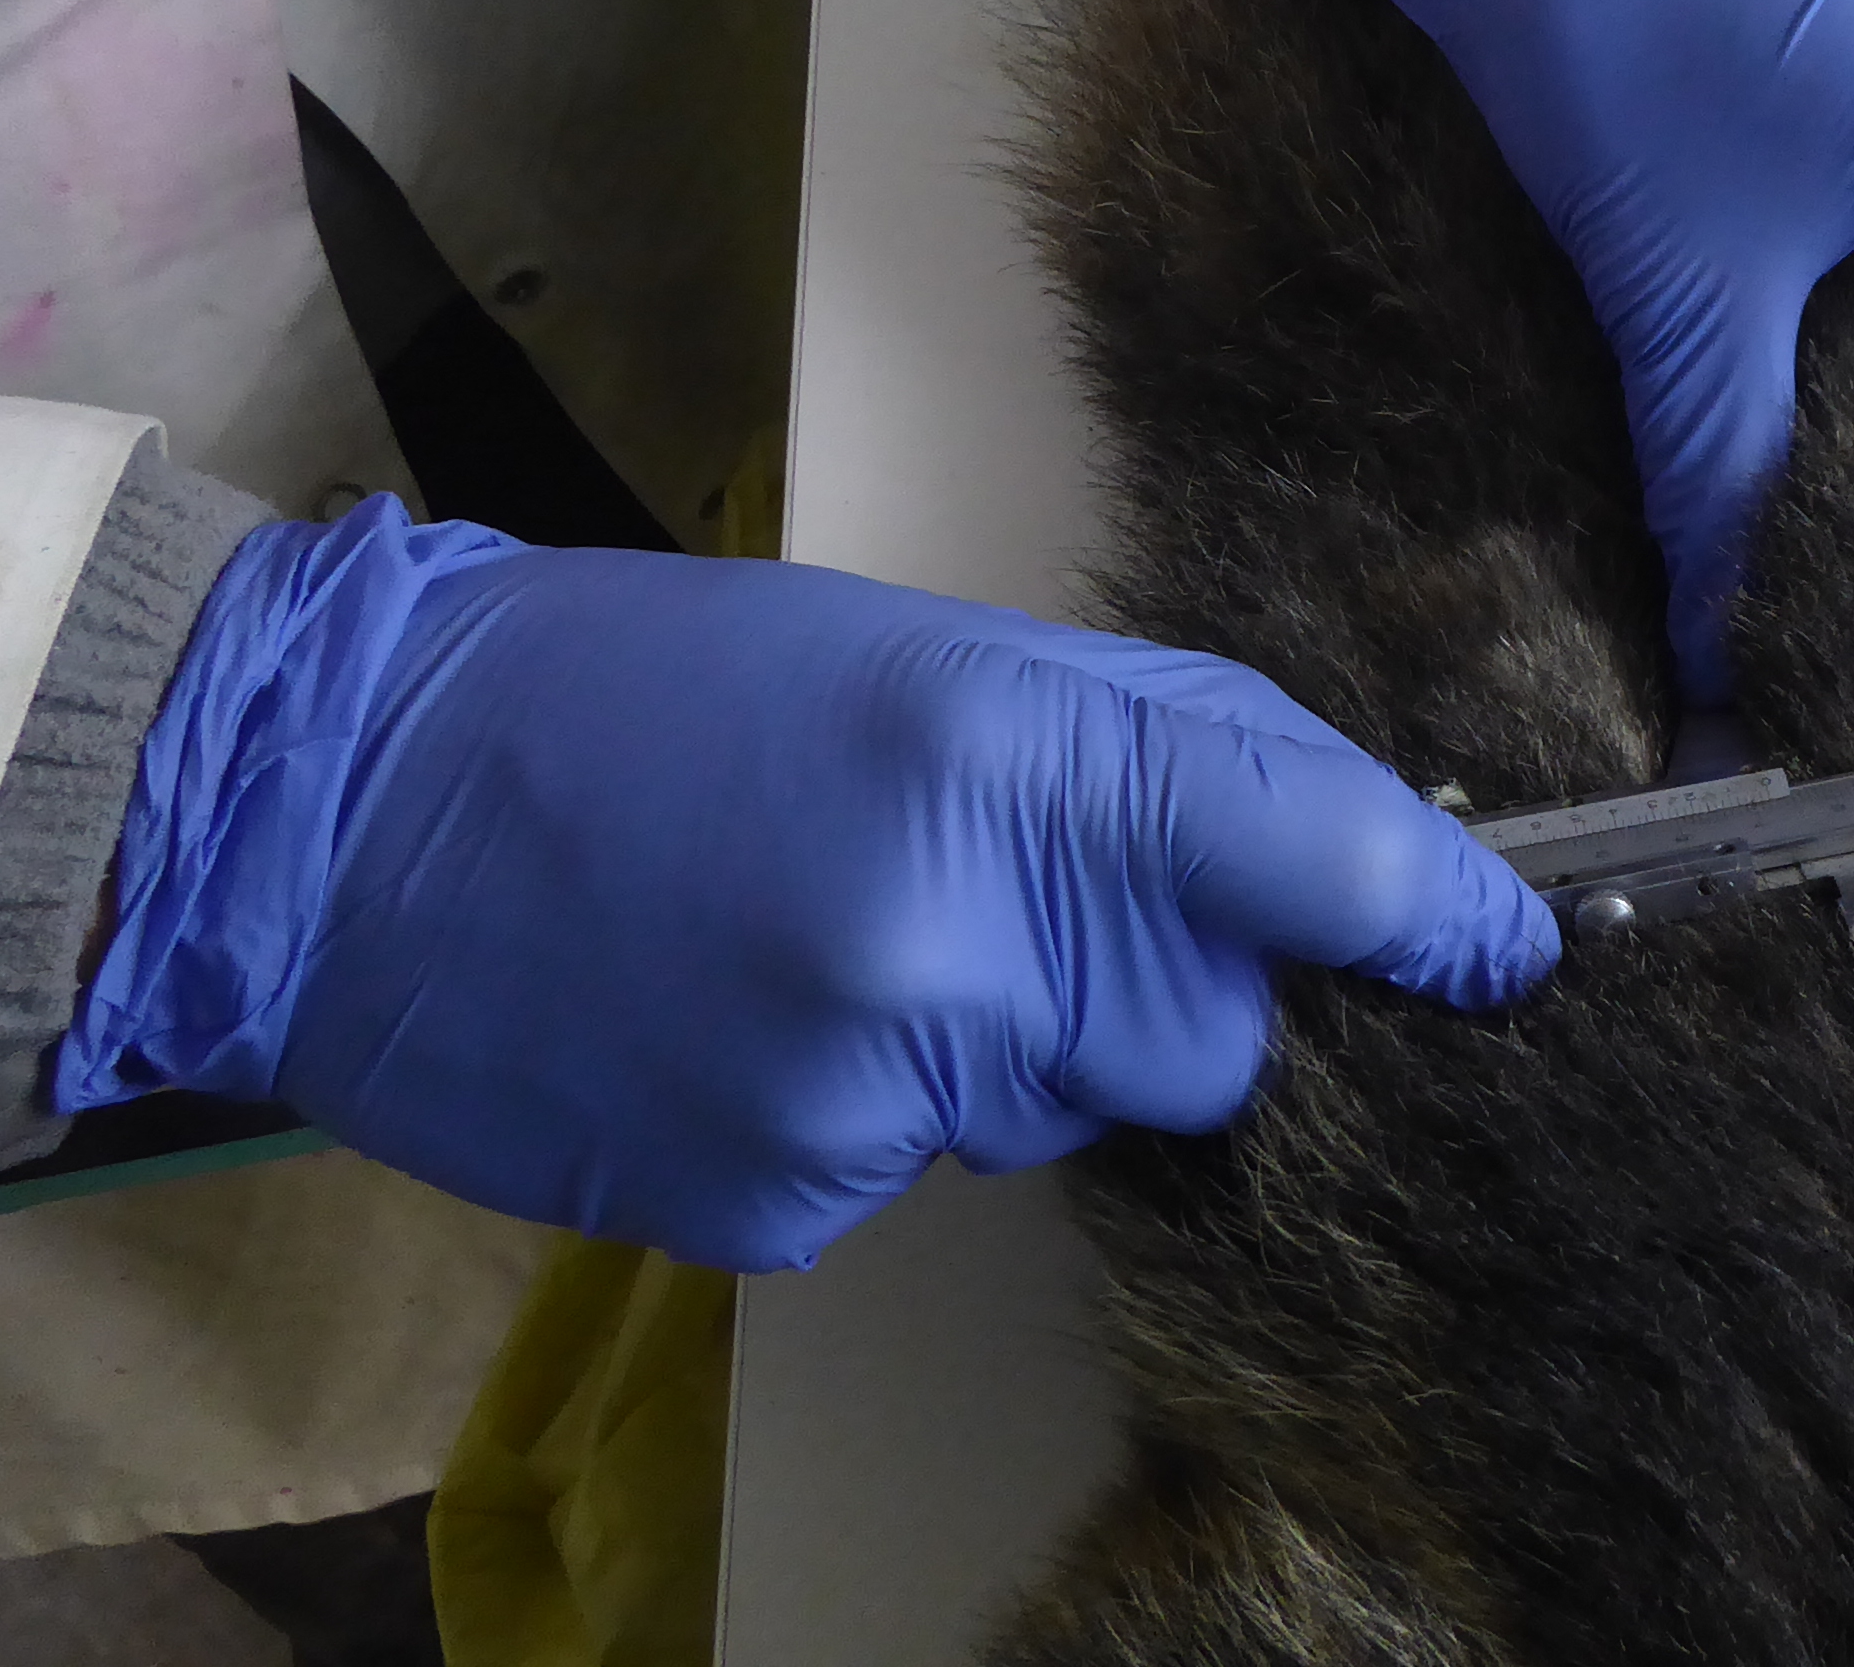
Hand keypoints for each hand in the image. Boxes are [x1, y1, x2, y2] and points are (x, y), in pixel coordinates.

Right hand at [58, 504, 1554, 1270]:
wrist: (340, 804)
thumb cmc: (646, 693)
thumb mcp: (928, 654)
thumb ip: (1150, 751)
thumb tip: (1349, 838)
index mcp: (1013, 759)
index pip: (1318, 861)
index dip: (1445, 920)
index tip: (1513, 955)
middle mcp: (961, 939)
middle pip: (1213, 1043)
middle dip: (1160, 990)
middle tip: (1010, 902)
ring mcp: (866, 1086)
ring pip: (1065, 1115)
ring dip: (1006, 1044)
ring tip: (838, 936)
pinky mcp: (777, 1199)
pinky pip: (920, 1177)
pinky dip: (876, 1113)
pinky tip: (762, 1015)